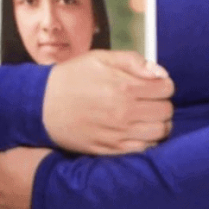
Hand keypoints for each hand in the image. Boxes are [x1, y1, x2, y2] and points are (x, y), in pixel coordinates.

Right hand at [43, 49, 174, 154]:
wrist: (42, 105)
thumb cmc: (73, 77)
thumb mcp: (101, 58)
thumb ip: (133, 61)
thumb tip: (160, 73)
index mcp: (125, 86)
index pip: (166, 89)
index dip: (164, 84)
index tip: (156, 84)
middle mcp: (125, 112)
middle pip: (166, 111)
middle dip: (163, 103)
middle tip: (152, 100)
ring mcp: (118, 134)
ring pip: (159, 133)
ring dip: (160, 123)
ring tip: (148, 117)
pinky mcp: (110, 150)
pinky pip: (143, 150)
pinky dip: (148, 141)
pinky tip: (139, 132)